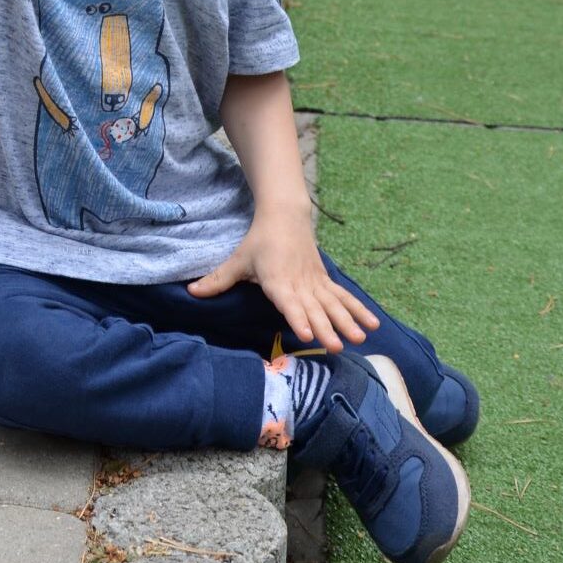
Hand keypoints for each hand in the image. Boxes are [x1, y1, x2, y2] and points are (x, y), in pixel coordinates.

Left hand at [187, 215, 378, 352]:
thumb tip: (190, 292)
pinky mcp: (325, 281)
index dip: (297, 317)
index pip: (288, 302)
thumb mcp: (238, 260)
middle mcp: (300, 283)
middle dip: (327, 328)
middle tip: (338, 346)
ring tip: (360, 338)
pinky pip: (344, 298)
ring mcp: (316, 283)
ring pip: (334, 304)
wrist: (285, 216)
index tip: (308, 333)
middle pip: (315, 308)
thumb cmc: (259, 241)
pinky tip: (372, 325)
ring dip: (348, 321)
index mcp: (277, 280)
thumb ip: (217, 279)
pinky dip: (358, 310)